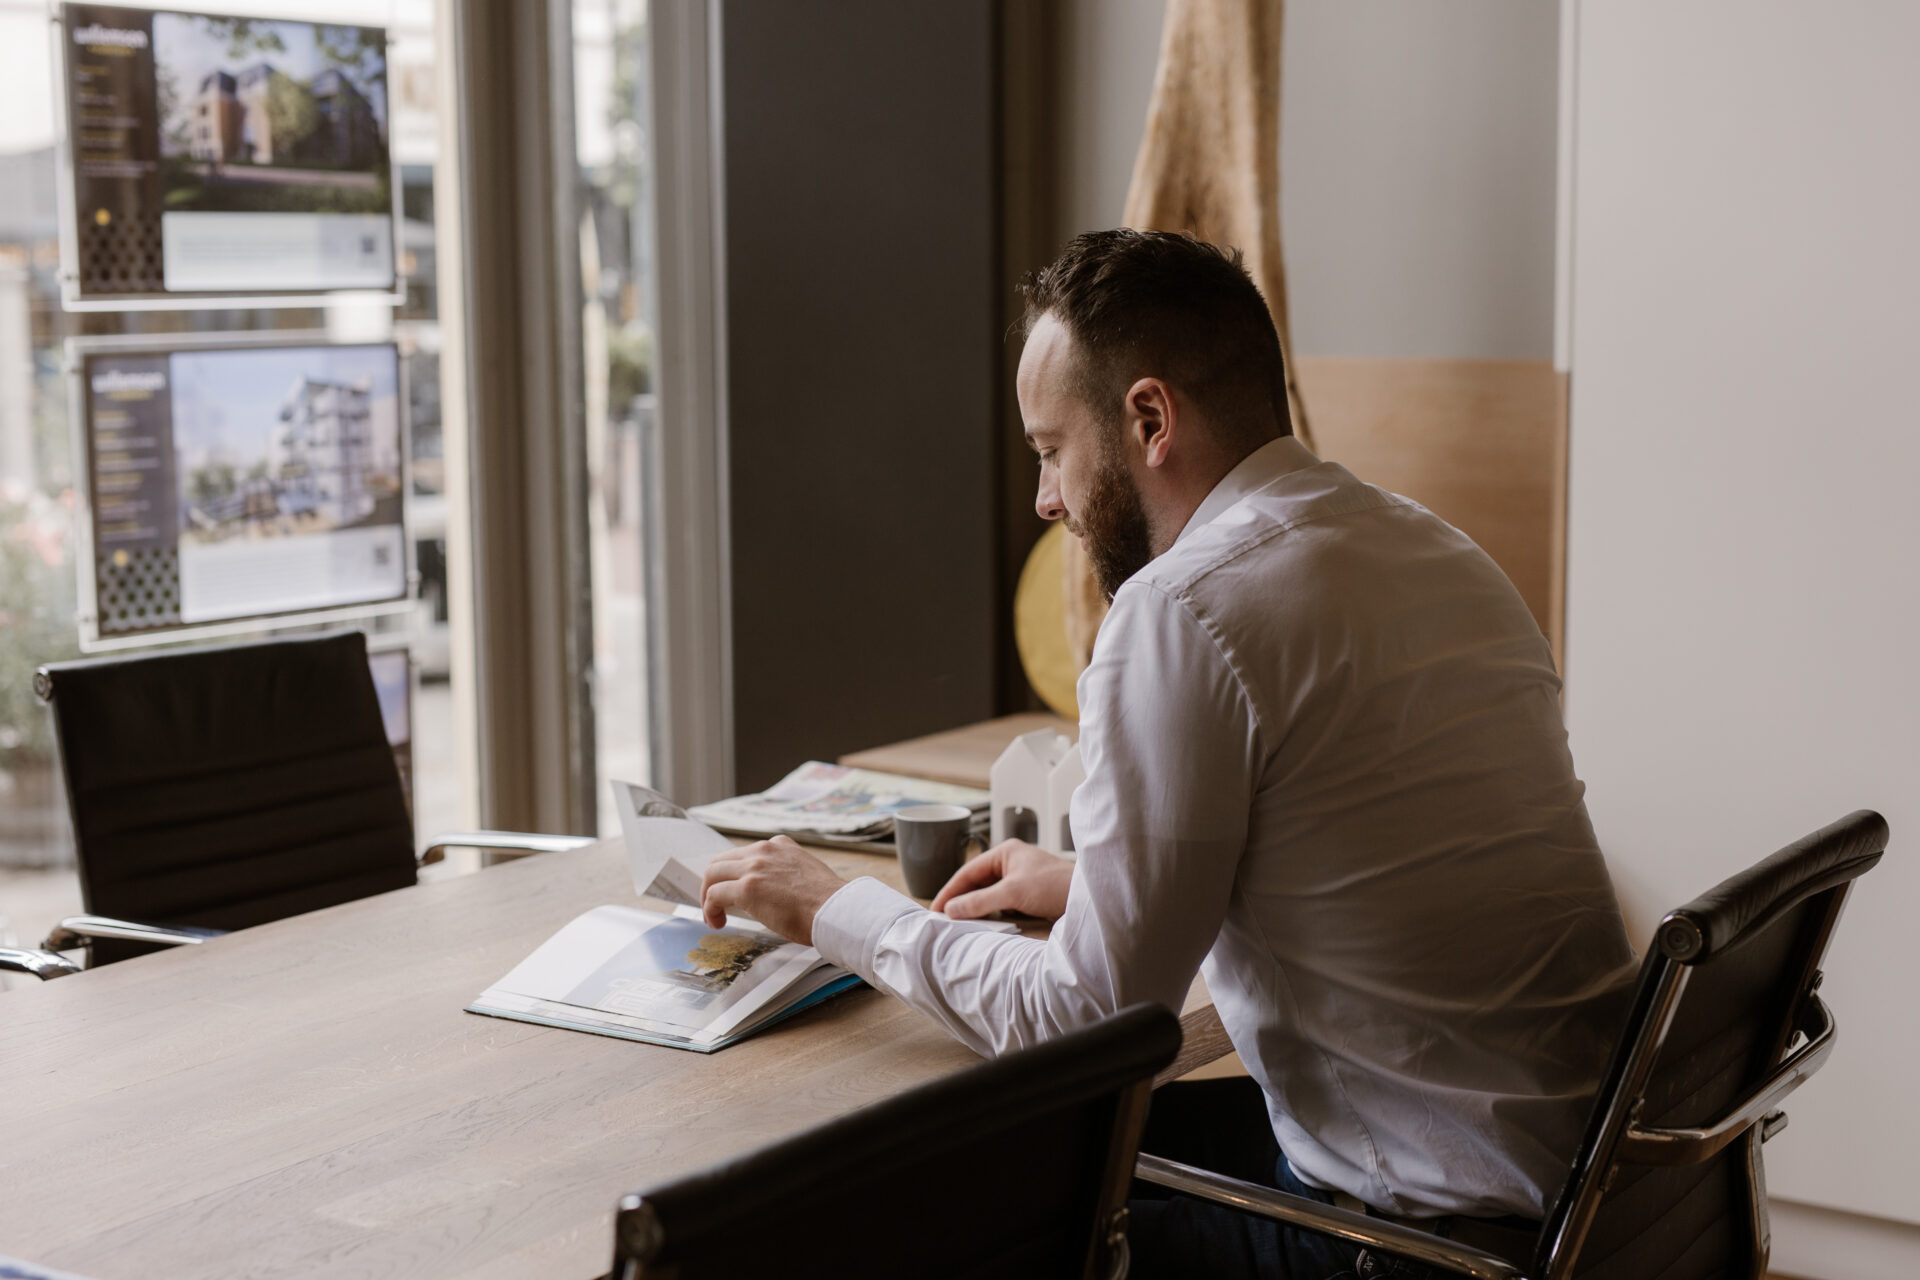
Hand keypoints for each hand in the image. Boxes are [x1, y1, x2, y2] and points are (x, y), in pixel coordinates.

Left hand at [700, 836, 846, 945]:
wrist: (835, 910)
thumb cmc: (826, 902)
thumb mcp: (804, 873)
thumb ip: (784, 874)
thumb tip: (772, 892)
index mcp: (780, 845)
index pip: (744, 854)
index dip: (733, 874)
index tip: (733, 889)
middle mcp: (764, 850)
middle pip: (722, 860)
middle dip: (714, 882)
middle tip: (716, 902)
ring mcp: (754, 867)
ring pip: (713, 874)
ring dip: (708, 895)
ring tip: (714, 914)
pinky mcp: (747, 888)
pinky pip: (715, 895)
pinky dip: (710, 909)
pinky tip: (717, 921)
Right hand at [930, 839, 1074, 922]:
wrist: (1088, 900)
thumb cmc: (1057, 886)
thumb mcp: (1014, 892)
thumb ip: (981, 901)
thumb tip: (952, 910)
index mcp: (1006, 853)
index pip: (968, 871)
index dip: (950, 891)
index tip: (936, 909)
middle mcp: (1011, 864)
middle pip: (976, 883)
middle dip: (961, 900)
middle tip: (943, 920)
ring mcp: (1020, 881)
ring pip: (988, 895)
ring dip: (975, 909)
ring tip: (959, 924)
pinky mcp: (1028, 897)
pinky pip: (1001, 905)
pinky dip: (990, 915)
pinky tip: (983, 926)